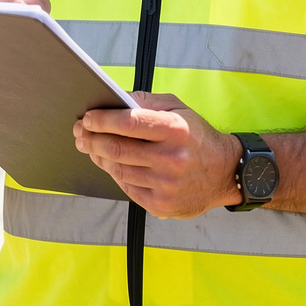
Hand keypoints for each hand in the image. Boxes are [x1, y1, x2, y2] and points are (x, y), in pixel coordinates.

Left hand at [75, 92, 241, 217]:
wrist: (225, 172)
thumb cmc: (197, 137)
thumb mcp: (179, 109)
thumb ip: (147, 102)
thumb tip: (115, 100)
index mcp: (175, 130)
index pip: (128, 123)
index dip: (102, 120)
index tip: (87, 118)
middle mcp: (171, 159)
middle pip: (117, 149)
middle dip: (92, 139)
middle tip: (80, 133)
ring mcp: (166, 185)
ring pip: (118, 170)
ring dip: (99, 157)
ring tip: (91, 147)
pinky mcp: (161, 205)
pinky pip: (127, 188)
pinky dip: (115, 174)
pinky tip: (110, 163)